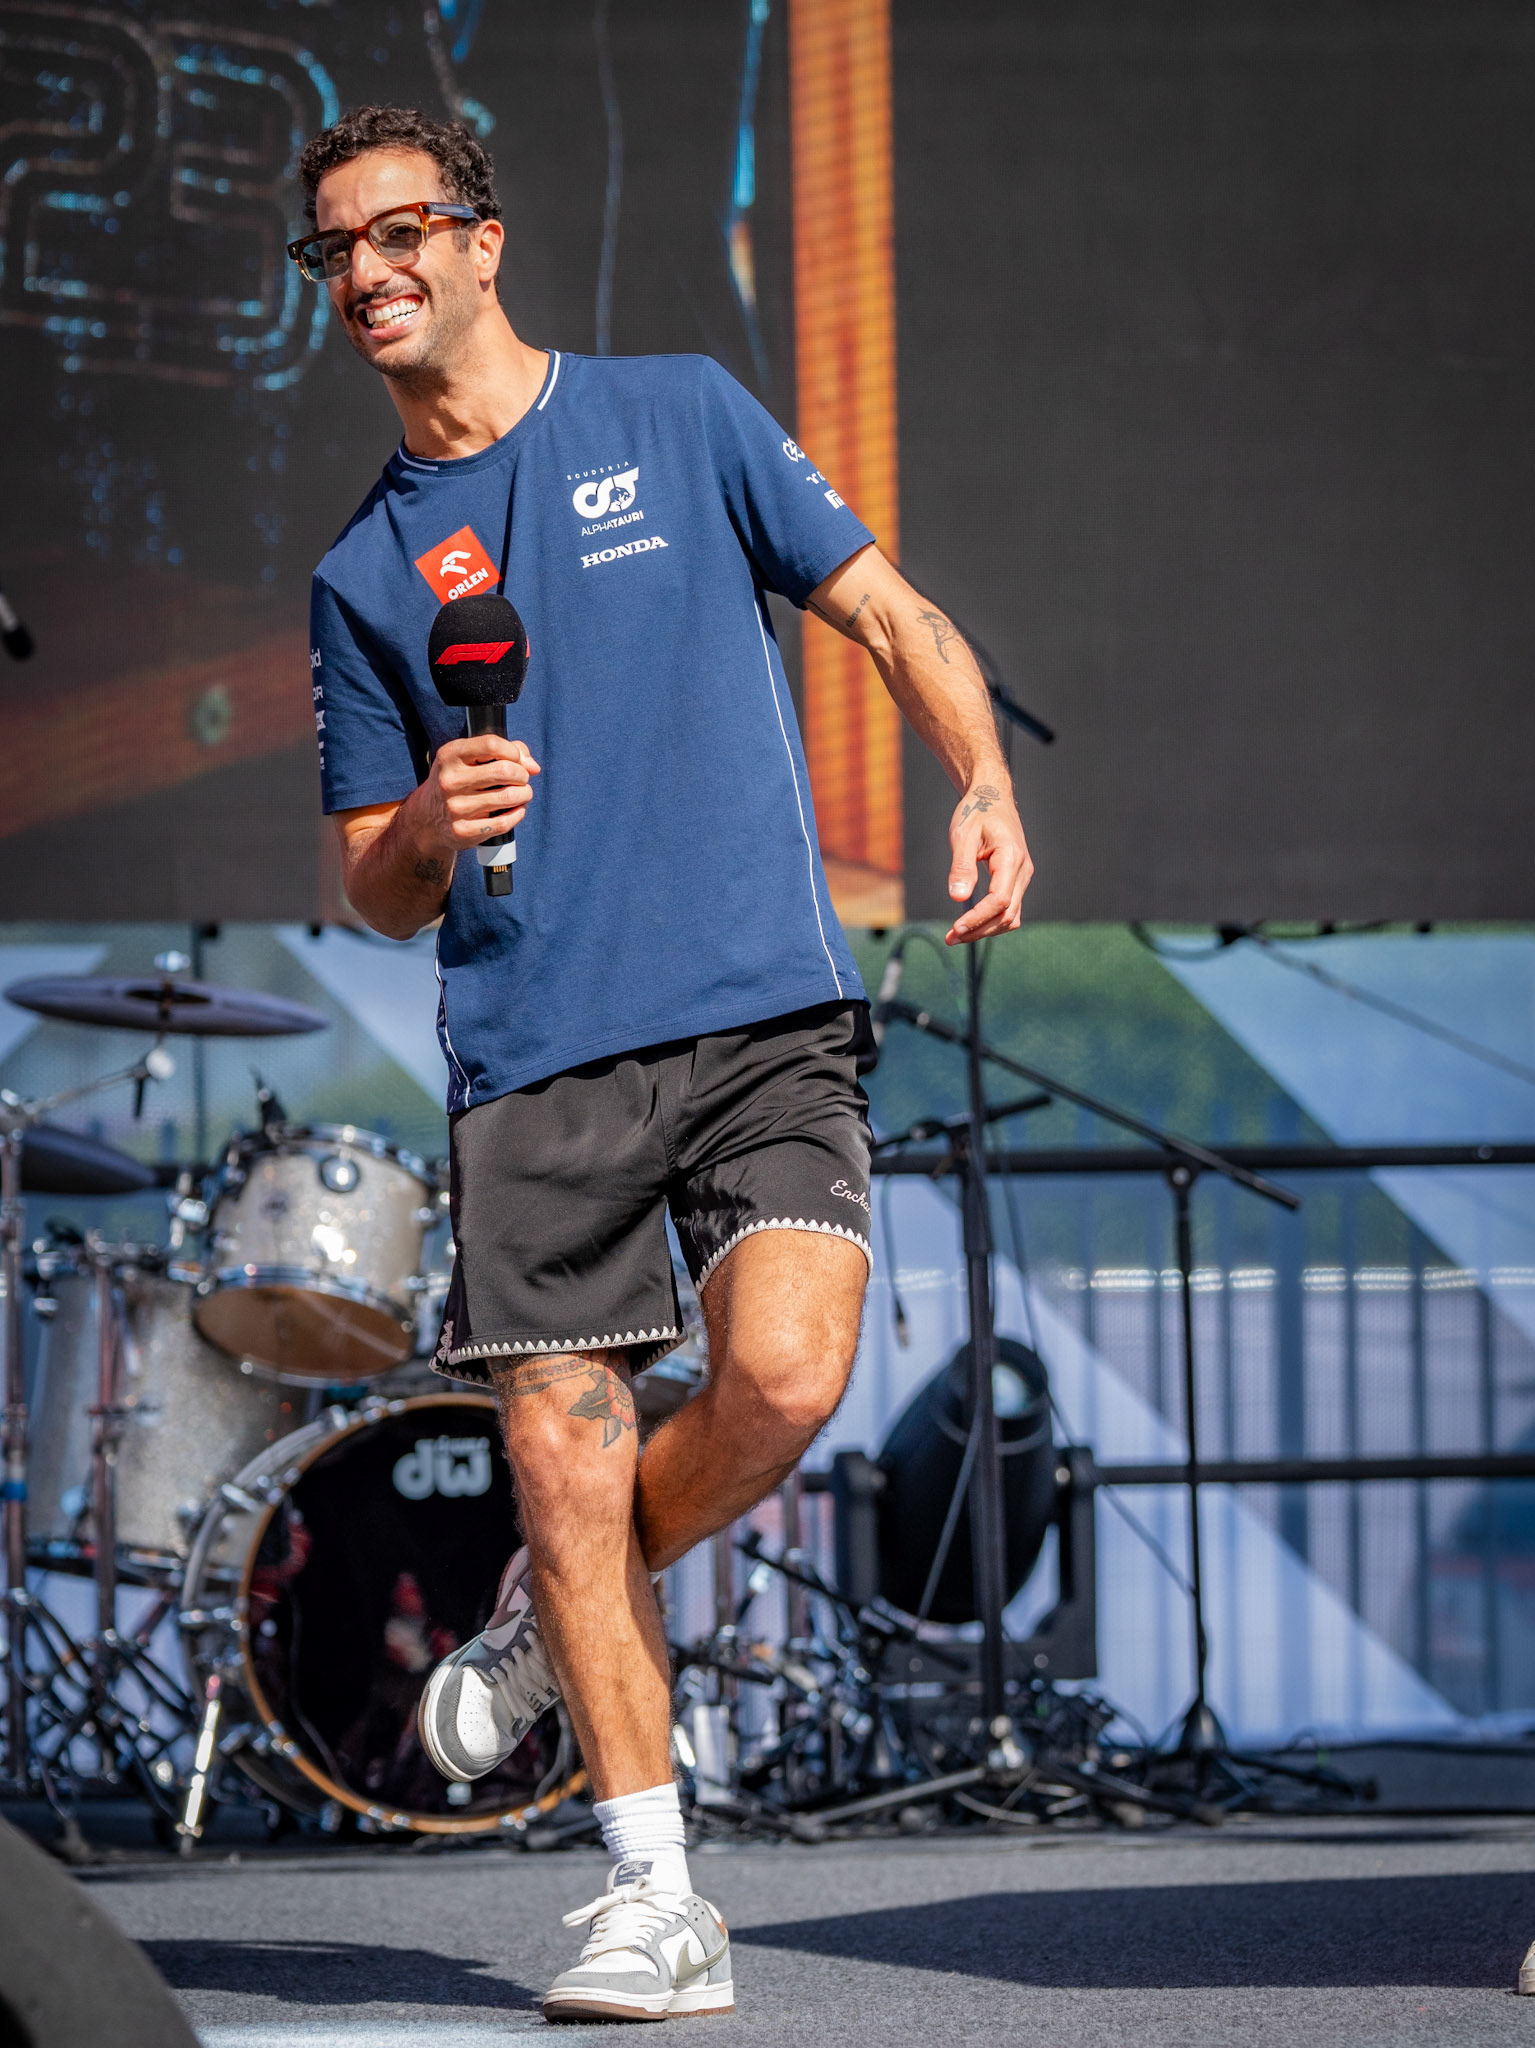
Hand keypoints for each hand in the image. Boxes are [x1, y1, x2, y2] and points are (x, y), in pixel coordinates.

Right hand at [421, 733, 540, 855]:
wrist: (427, 818)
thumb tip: (533, 766)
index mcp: (449, 756)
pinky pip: (504, 822)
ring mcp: (455, 808)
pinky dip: (518, 814)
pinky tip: (516, 809)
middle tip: (521, 779)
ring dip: (524, 794)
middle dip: (522, 775)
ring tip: (521, 793)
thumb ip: (502, 751)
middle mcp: (449, 781)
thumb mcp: (468, 759)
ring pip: (509, 797)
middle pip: (505, 771)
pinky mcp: (463, 831)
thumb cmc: (457, 782)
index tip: (516, 759)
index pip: (492, 745)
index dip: (513, 752)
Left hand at [945, 779, 1032, 943]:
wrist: (992, 798)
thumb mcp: (962, 835)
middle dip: (979, 931)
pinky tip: (970, 925)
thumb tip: (958, 898)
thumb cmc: (976, 812)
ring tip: (956, 936)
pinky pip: (1009, 909)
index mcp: (1011, 857)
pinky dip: (991, 921)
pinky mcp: (1016, 880)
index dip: (978, 918)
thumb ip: (961, 866)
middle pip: (1007, 914)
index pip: (1000, 900)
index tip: (956, 929)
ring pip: (1011, 916)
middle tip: (949, 938)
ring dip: (985, 930)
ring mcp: (1022, 877)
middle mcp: (1022, 870)